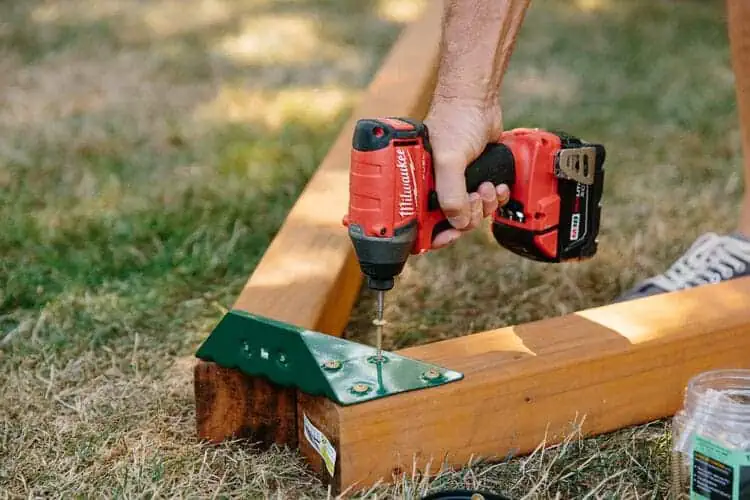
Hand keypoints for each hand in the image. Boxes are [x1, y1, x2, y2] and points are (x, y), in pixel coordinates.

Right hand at [425, 99, 510, 247]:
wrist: (477, 100)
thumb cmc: (454, 120)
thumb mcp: (449, 160)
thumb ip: (452, 194)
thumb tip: (459, 221)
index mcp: (418, 186)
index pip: (420, 225)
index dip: (434, 236)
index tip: (451, 234)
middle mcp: (434, 188)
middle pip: (450, 224)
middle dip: (468, 216)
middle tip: (474, 198)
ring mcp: (455, 185)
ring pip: (471, 215)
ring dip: (484, 206)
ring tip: (486, 186)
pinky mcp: (474, 180)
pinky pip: (484, 203)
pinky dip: (494, 199)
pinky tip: (496, 186)